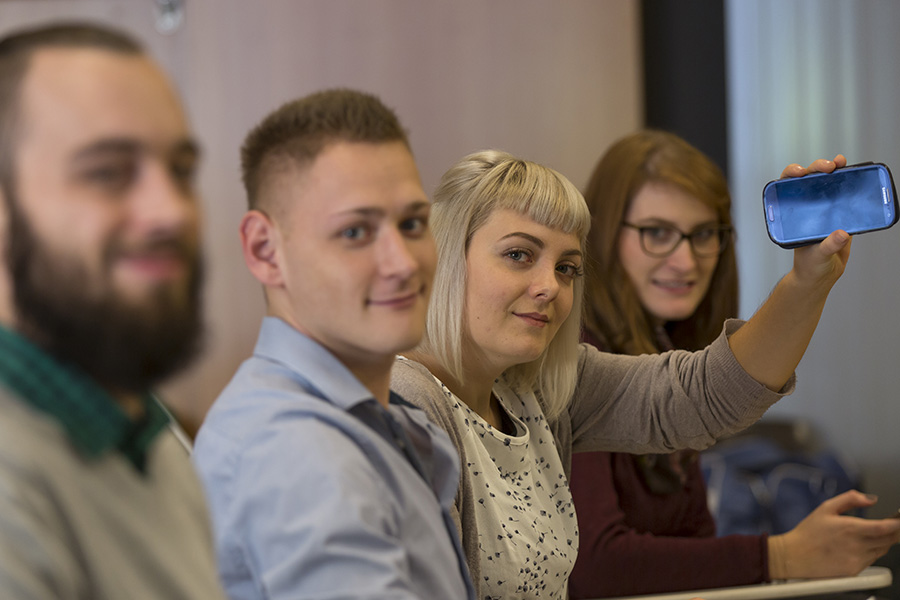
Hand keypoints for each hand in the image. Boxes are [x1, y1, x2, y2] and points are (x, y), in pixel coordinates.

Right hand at [768, 490, 899, 579]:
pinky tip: (858, 547)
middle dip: (894, 532)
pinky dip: (871, 552)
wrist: (794, 556)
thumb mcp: (826, 508)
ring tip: (872, 535)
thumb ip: (850, 499)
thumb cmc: (808, 533)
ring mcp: (856, 560)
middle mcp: (856, 546)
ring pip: (881, 550)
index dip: (897, 524)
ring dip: (883, 542)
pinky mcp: (854, 571)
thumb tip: (871, 499)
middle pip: (889, 540)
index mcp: (850, 528)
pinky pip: (871, 560)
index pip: (884, 528)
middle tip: (894, 526)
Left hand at [782, 155, 851, 292]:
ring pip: (827, 184)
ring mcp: (823, 210)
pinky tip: (856, 174)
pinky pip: (845, 196)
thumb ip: (828, 246)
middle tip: (828, 167)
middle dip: (817, 168)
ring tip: (841, 161)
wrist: (822, 276)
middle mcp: (807, 208)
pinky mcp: (840, 215)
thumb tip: (842, 234)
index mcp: (793, 214)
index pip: (787, 188)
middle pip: (809, 181)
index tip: (800, 172)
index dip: (791, 175)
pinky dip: (850, 184)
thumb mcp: (816, 256)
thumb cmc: (810, 266)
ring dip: (835, 170)